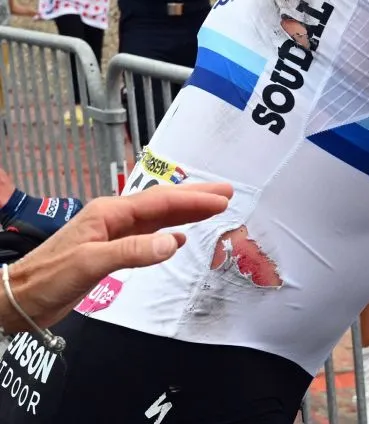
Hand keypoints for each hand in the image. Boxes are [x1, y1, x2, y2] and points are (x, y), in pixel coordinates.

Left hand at [1, 183, 231, 331]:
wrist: (17, 298)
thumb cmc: (47, 278)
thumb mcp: (90, 263)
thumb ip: (132, 251)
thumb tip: (174, 242)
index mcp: (109, 213)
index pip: (160, 202)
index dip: (193, 200)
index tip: (222, 198)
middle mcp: (113, 218)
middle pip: (161, 202)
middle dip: (195, 197)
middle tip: (227, 192)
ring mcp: (111, 233)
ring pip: (156, 216)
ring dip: (185, 211)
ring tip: (212, 207)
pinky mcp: (110, 250)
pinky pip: (147, 234)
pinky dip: (169, 231)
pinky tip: (179, 236)